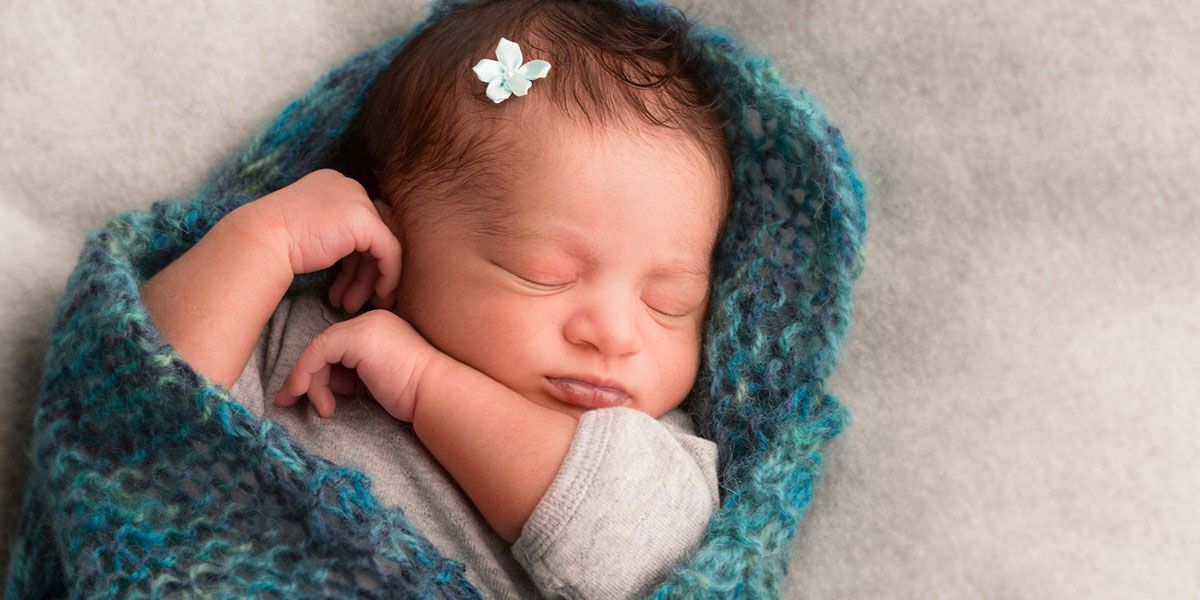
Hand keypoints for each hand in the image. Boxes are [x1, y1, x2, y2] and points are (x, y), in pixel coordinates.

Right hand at [226, 169, 401, 312]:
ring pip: (380, 246)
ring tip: (352, 305)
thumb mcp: (310, 232)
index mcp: (333, 185)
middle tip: (353, 301)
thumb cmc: (275, 243)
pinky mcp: (364, 220)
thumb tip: (357, 260)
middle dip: (362, 273)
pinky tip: (377, 296)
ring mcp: (357, 200)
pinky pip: (389, 251)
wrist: (260, 241)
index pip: (357, 225)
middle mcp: (348, 186)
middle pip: (370, 235)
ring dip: (367, 280)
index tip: (346, 288)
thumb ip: (335, 236)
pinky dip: (388, 275)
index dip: (355, 260)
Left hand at [273, 309, 440, 421]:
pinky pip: (318, 352)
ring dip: (309, 382)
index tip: (302, 398)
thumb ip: (349, 377)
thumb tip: (322, 386)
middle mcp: (370, 321)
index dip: (316, 373)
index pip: (336, 348)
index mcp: (377, 329)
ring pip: (318, 349)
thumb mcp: (373, 383)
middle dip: (304, 376)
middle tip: (288, 402)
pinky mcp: (358, 338)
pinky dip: (306, 373)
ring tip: (322, 409)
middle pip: (324, 347)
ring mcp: (364, 326)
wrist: (435, 393)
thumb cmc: (413, 395)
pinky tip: (306, 394)